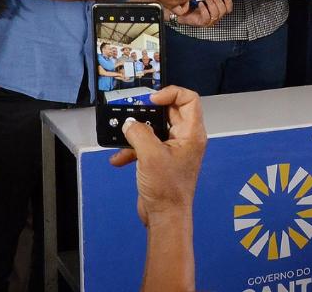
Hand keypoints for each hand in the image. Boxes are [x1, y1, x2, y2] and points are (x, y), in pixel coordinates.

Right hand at [109, 86, 206, 226]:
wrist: (164, 218)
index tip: (151, 100)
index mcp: (192, 134)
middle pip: (169, 112)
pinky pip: (146, 147)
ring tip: (122, 133)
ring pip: (154, 130)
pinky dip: (132, 151)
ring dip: (137, 132)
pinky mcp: (161, 161)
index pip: (189, 99)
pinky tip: (119, 159)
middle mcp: (185, 139)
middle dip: (148, 112)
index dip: (171, 93)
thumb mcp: (150, 155)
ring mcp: (173, 150)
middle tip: (132, 110)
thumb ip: (138, 133)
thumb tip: (129, 123)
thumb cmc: (167, 189)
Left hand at [174, 0, 231, 27]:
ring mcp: (209, 21)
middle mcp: (215, 16)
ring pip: (216, 14)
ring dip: (212, 4)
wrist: (182, 12)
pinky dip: (204, 9)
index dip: (228, 2)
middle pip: (223, 10)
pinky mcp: (202, 23)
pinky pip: (207, 17)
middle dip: (218, 1)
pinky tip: (200, 4)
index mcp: (217, 10)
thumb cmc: (192, 4)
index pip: (228, 9)